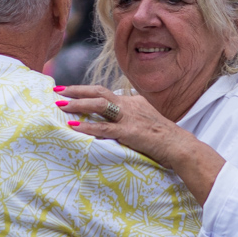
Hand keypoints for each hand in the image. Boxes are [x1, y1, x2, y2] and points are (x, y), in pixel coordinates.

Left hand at [56, 85, 188, 166]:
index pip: (105, 92)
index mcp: (132, 101)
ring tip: (60, 105)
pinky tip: (74, 126)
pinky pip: (105, 128)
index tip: (69, 91)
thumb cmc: (163, 138)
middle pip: (99, 91)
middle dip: (76, 90)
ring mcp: (129, 117)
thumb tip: (113, 121)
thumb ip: (130, 117)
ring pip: (99, 105)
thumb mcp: (145, 120)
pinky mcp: (130, 132)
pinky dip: (88, 126)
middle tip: (57, 90)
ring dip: (78, 104)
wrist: (179, 146)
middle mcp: (129, 105)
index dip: (85, 91)